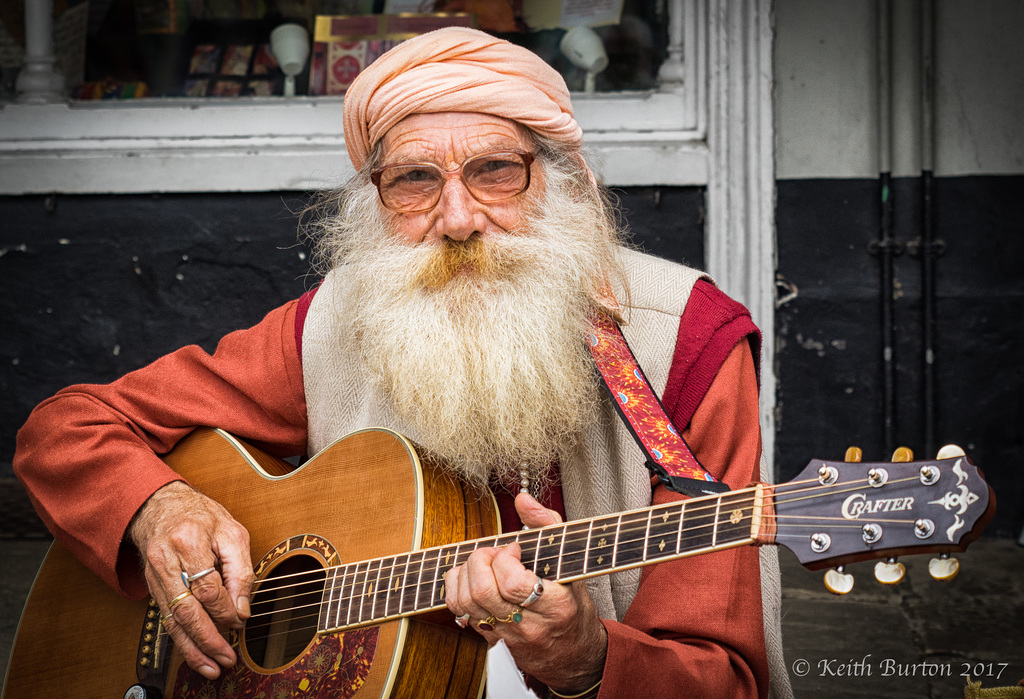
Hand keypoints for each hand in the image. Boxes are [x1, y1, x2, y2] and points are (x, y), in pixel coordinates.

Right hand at [129, 480, 253, 679]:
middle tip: (227, 658)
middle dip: (208, 639)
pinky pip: (166, 618)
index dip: (225, 609)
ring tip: (212, 667)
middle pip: (186, 609)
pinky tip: (195, 653)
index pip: (207, 587)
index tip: (241, 621)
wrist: (161, 506)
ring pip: (172, 620)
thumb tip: (243, 608)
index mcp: (188, 541)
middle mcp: (166, 561)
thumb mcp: (231, 531)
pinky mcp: (151, 587)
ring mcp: (154, 576)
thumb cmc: (201, 516)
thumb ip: (240, 569)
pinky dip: (181, 639)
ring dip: (192, 648)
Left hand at [443, 493, 606, 692]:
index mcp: (555, 606)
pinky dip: (457, 586)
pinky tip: (471, 576)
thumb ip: (548, 525)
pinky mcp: (489, 638)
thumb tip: (522, 500)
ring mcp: (506, 635)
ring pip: (466, 603)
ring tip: (483, 563)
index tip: (514, 549)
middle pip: (484, 592)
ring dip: (466, 572)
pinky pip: (459, 612)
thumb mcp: (573, 564)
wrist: (574, 656)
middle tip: (493, 553)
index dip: (505, 559)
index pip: (513, 584)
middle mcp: (529, 625)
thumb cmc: (574, 605)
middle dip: (480, 561)